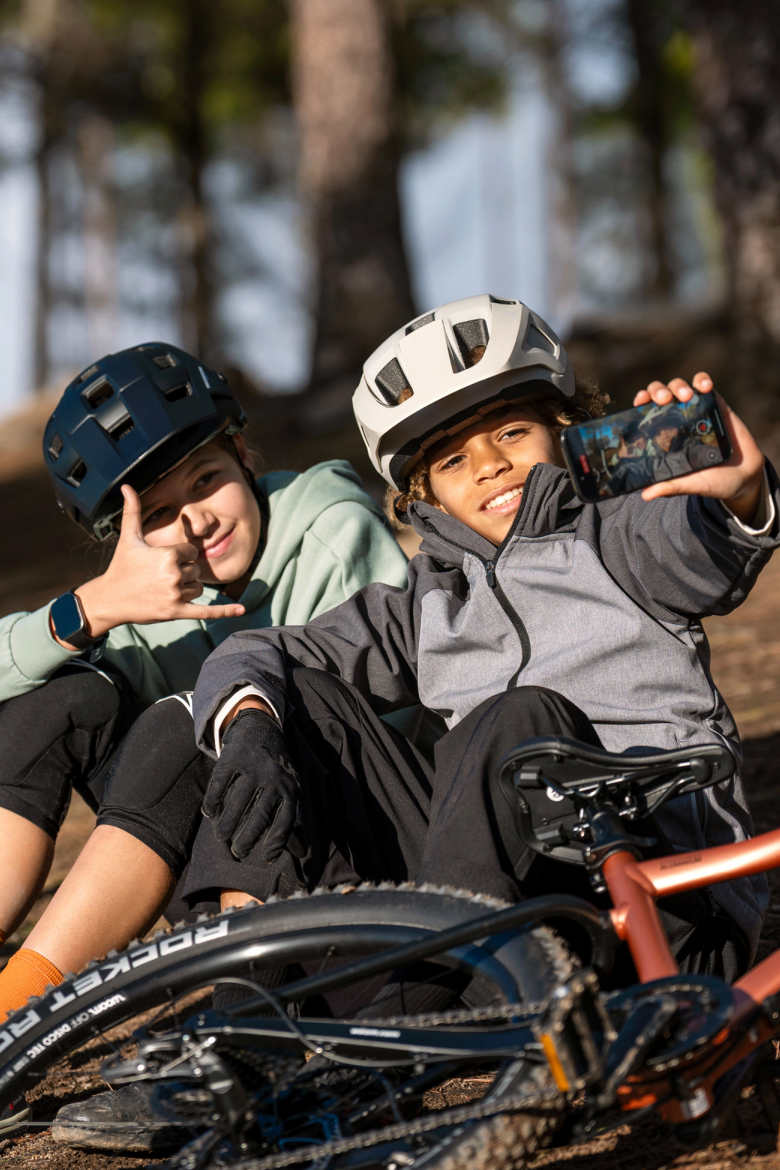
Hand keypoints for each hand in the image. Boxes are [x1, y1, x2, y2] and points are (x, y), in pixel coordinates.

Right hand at [52, 485, 244, 645]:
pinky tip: (242, 609)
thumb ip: (132, 511)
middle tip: (159, 577)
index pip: (192, 552)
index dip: (180, 556)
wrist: (109, 599)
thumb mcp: (128, 538)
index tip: (161, 561)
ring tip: (162, 588)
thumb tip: (126, 485)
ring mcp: (175, 595)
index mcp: (168, 555)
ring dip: (186, 588)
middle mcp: (174, 574)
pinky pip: (206, 612)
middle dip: (182, 572)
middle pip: (195, 570)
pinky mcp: (176, 612)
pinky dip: (224, 612)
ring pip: (198, 587)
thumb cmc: (121, 566)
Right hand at [202, 709, 298, 860]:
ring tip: (221, 836)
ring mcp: (253, 767)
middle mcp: (274, 779)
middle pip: (260, 817)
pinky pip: (220, 784)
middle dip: (247, 839)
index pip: (285, 821)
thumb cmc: (275, 769)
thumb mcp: (289, 788)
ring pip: (238, 803)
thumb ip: (291, 818)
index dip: (276, 842)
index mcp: (290, 788)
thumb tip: (300, 852)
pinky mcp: (234, 758)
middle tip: (238, 852)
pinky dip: (212, 801)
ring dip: (226, 825)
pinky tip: (209, 813)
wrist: (261, 729)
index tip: (266, 858)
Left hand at [634, 372, 764, 523]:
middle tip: (663, 400)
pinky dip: (702, 380)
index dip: (639, 404)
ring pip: (678, 386)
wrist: (744, 477)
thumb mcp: (690, 484)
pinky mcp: (715, 404)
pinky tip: (704, 386)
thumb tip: (645, 494)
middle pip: (659, 394)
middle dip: (657, 391)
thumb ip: (670, 486)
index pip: (645, 415)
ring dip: (678, 386)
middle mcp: (676, 420)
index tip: (639, 402)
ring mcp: (695, 410)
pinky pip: (704, 384)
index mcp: (663, 437)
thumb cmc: (712, 481)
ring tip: (686, 396)